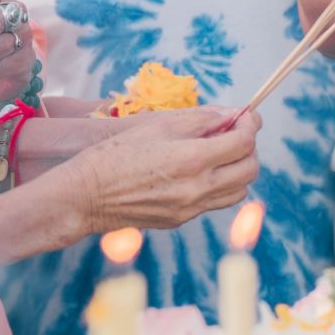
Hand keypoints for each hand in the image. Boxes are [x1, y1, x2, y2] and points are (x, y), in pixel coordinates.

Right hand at [78, 107, 261, 231]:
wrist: (84, 197)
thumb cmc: (115, 155)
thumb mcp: (158, 126)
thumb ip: (201, 120)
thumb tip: (231, 114)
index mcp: (193, 160)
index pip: (244, 142)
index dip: (250, 125)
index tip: (245, 116)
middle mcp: (198, 188)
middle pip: (249, 169)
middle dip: (249, 147)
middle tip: (234, 133)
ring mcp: (190, 208)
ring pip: (238, 190)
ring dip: (238, 169)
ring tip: (219, 153)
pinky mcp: (180, 220)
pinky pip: (215, 202)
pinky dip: (220, 185)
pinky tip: (200, 171)